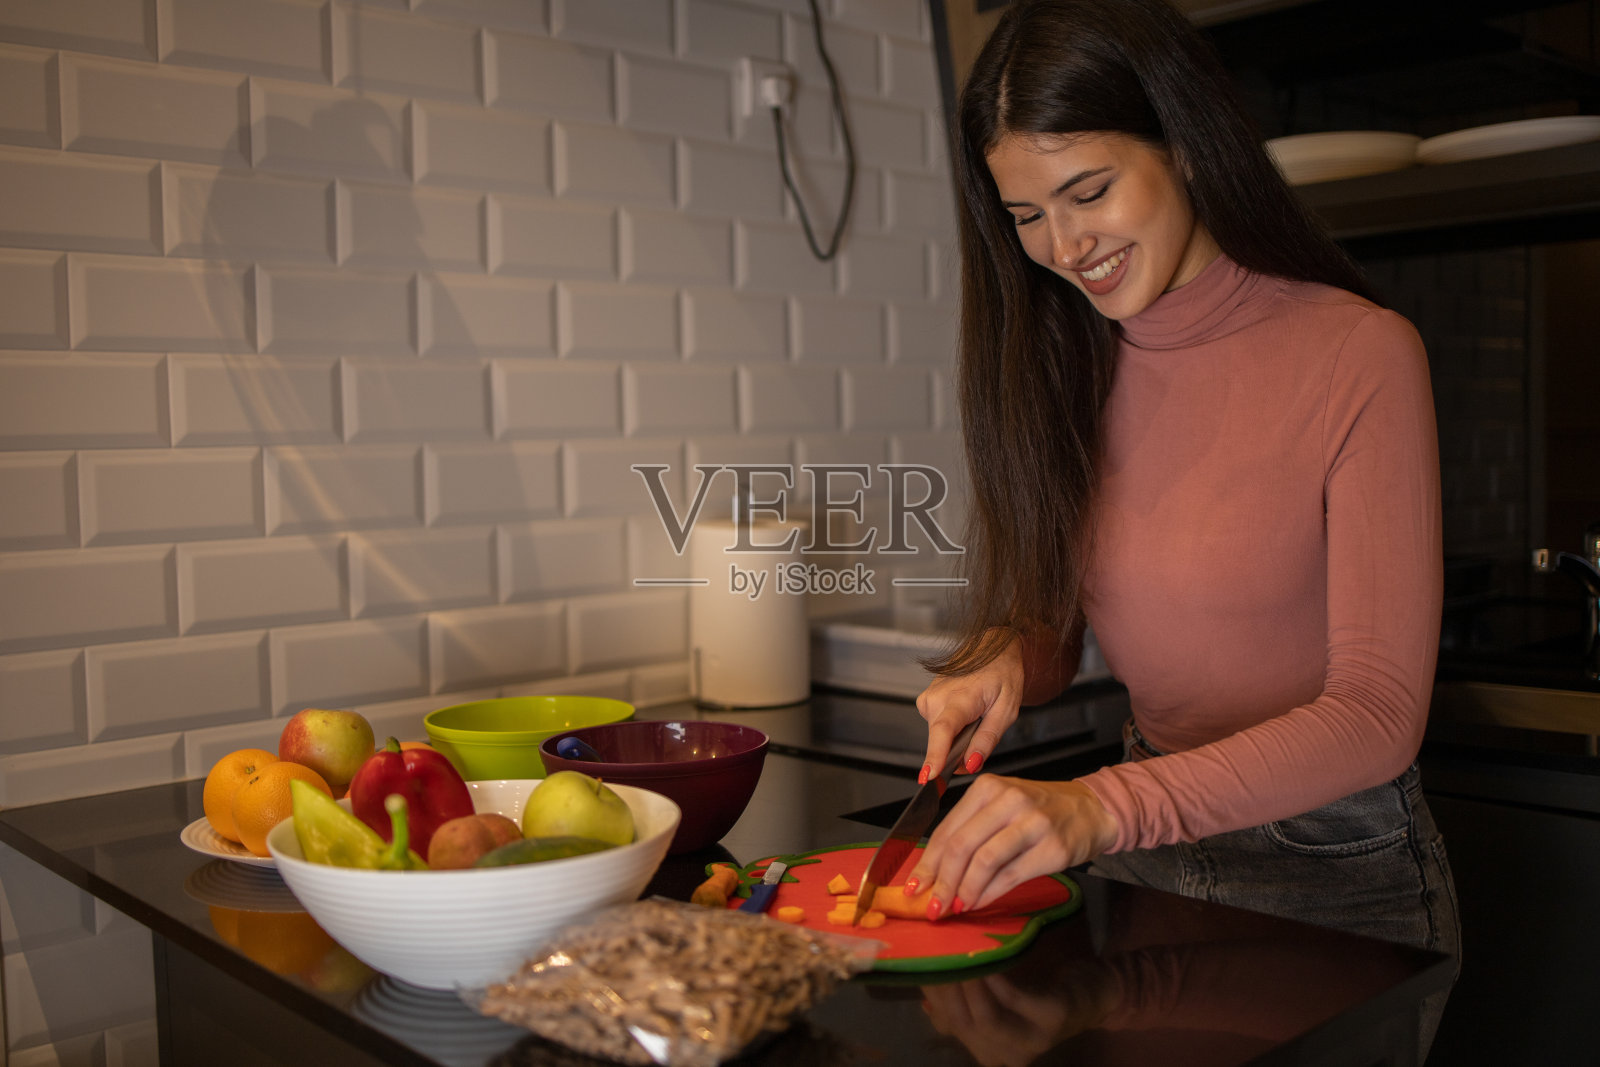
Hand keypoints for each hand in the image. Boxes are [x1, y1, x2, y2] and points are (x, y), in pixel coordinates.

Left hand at [907, 775, 1117, 915]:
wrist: (1090, 809)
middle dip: (941, 882)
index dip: (927, 863)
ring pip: (984, 861)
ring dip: (964, 890)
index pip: (948, 830)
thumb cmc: (1039, 810)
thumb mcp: (1001, 807)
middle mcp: (1009, 800)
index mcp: (988, 788)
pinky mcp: (1052, 848)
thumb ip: (969, 832)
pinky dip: (988, 894)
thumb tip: (934, 873)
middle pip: (962, 846)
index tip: (914, 887)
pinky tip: (978, 903)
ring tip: (954, 907)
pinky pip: (1010, 875)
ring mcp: (1033, 823)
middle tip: (931, 906)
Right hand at [915, 629, 1023, 781]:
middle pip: (941, 740)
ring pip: (939, 735)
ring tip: (975, 716)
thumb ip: (987, 740)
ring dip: (957, 737)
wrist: (992, 649)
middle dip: (958, 751)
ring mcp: (929, 697)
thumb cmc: (1002, 676)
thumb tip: (970, 765)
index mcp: (961, 697)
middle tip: (981, 736)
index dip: (935, 756)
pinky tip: (966, 712)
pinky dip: (952, 727)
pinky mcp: (926, 700)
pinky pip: (938, 726)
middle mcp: (938, 696)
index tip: (928, 777)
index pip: (943, 731)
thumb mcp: (1006, 711)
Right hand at [920, 960, 1120, 1066]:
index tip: (918, 960)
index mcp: (988, 1049)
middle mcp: (1005, 1054)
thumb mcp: (997, 998)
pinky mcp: (1050, 1019)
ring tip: (954, 952)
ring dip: (966, 983)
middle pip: (962, 1022)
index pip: (948, 1023)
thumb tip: (927, 991)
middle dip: (945, 986)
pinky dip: (994, 979)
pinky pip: (1013, 999)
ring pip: (983, 1018)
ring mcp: (1030, 1042)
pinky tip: (984, 958)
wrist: (1093, 991)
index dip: (932, 992)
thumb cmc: (1040, 990)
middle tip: (933, 950)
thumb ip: (965, 1000)